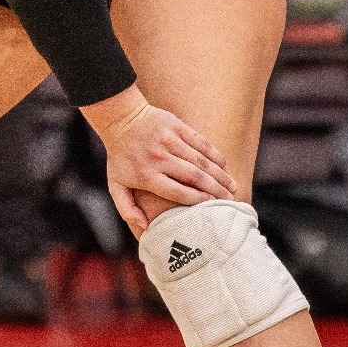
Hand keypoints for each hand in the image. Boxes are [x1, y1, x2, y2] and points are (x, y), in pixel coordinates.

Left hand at [83, 88, 239, 236]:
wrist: (119, 119)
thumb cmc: (120, 157)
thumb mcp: (115, 185)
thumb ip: (127, 209)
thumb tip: (145, 227)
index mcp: (146, 175)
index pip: (178, 191)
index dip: (198, 200)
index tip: (212, 207)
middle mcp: (159, 158)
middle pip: (194, 177)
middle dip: (215, 190)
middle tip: (229, 201)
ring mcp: (169, 140)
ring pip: (201, 161)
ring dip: (219, 175)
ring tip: (231, 186)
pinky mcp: (176, 125)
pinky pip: (201, 142)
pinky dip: (215, 155)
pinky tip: (224, 166)